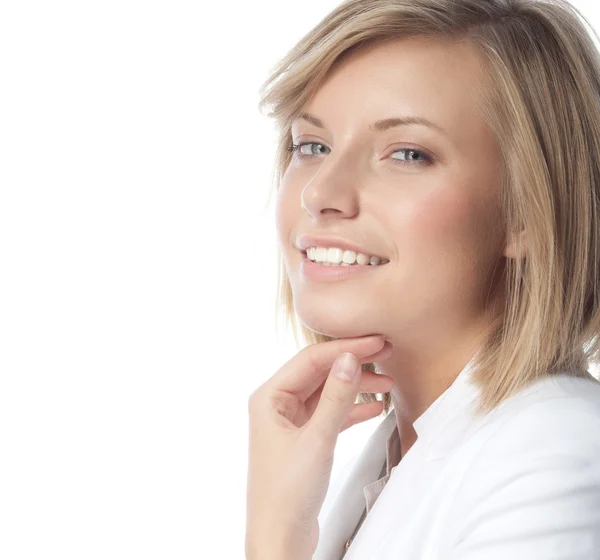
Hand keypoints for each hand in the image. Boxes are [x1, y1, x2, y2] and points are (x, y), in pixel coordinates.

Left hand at [245, 334, 394, 559]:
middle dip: (352, 364)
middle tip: (385, 353)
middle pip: (319, 372)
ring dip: (355, 387)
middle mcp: (276, 404)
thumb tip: (350, 359)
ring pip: (327, 392)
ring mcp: (289, 421)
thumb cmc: (287, 494)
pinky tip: (375, 407)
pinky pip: (329, 414)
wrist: (280, 538)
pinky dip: (351, 409)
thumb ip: (336, 399)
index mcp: (269, 397)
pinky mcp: (303, 438)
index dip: (345, 348)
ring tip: (387, 383)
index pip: (310, 360)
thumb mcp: (317, 440)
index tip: (374, 341)